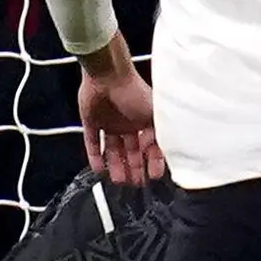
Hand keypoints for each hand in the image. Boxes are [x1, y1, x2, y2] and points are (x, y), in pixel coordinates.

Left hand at [77, 55, 159, 179]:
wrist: (107, 76)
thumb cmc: (134, 92)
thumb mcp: (154, 116)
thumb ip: (159, 135)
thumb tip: (168, 153)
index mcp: (145, 119)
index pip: (151, 145)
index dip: (153, 161)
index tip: (154, 176)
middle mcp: (128, 122)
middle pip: (131, 150)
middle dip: (134, 167)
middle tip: (135, 184)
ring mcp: (109, 122)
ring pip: (113, 149)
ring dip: (116, 165)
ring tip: (118, 182)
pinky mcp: (91, 121)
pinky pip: (93, 142)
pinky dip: (95, 156)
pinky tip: (98, 170)